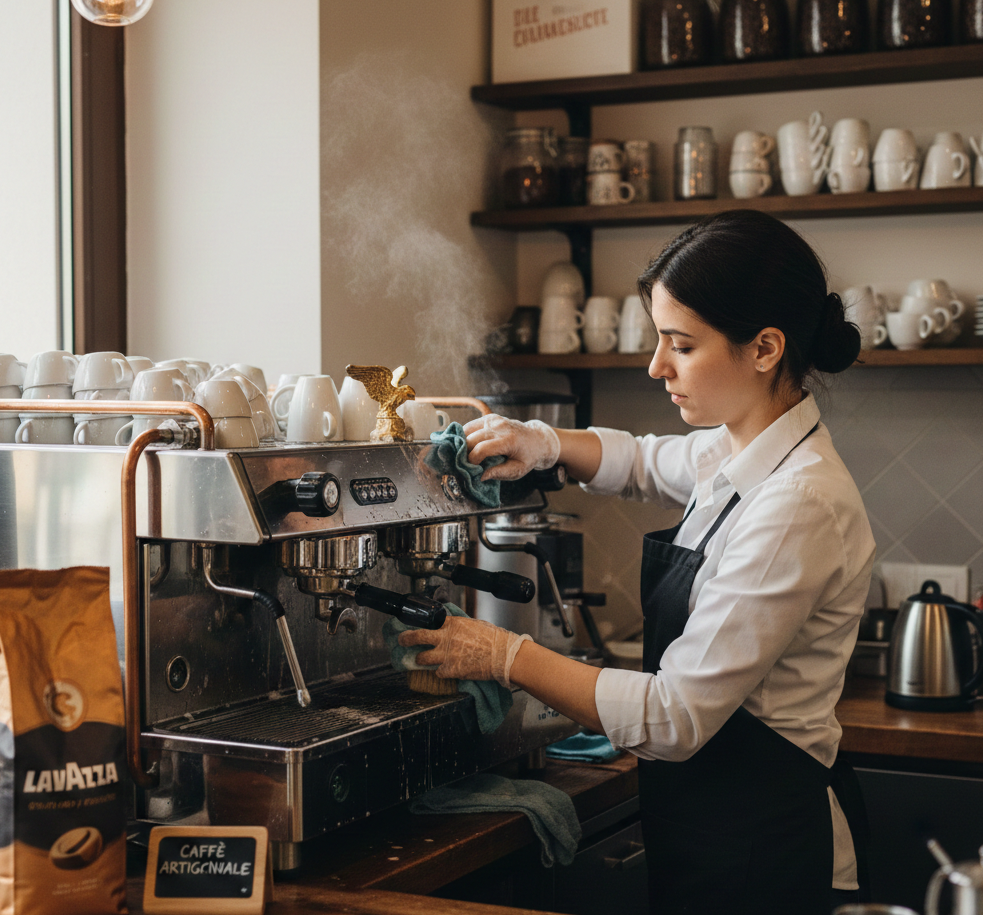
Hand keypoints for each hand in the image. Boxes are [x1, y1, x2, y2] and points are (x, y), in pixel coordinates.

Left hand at [397, 616, 531, 687]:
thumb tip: (450, 628)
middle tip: (401, 640)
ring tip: (420, 660)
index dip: (417, 624)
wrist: (503, 655)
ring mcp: (446, 654)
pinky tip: (445, 670)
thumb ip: (458, 626)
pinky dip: (440, 672)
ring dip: (420, 659)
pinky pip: (437, 672)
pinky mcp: (451, 670)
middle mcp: (446, 637)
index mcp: (452, 623)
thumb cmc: (493, 639)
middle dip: (406, 638)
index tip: (410, 625)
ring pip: (422, 658)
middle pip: (417, 636)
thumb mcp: (473, 624)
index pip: (428, 621)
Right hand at [462, 414, 560, 481]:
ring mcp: (494, 420)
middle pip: (471, 439)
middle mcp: (500, 427)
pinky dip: (465, 436)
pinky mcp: (489, 418)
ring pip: (467, 430)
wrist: (537, 439)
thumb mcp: (517, 470)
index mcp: (509, 441)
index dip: (472, 460)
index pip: (482, 449)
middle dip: (463, 453)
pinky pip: (470, 426)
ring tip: (463, 457)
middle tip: (462, 465)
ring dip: (462, 444)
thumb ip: (499, 473)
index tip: (470, 470)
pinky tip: (467, 446)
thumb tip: (479, 476)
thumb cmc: (527, 457)